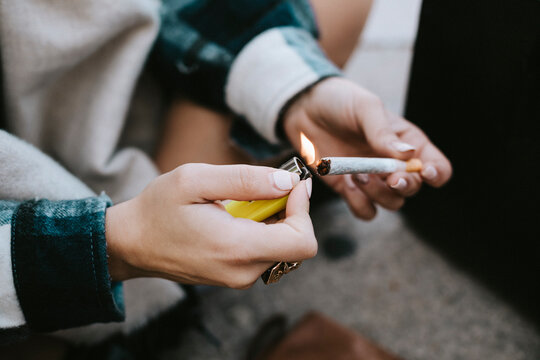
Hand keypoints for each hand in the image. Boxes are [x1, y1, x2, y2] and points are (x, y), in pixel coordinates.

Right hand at [105, 164, 314, 288]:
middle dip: (290, 211)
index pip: (302, 241)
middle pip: (296, 245)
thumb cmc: (158, 209)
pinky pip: (265, 253)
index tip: (292, 184)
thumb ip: (245, 180)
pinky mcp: (234, 277)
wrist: (131, 244)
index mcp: (236, 249)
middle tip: (267, 186)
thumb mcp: (195, 180)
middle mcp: (242, 272)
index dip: (305, 209)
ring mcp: (238, 279)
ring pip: (283, 249)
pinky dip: (263, 231)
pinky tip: (238, 216)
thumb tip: (287, 182)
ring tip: (245, 201)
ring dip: (276, 220)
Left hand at [283, 77, 451, 219]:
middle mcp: (393, 164)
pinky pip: (365, 211)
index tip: (423, 171)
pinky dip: (359, 204)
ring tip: (358, 174)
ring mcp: (372, 179)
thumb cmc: (340, 101)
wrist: (304, 108)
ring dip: (378, 194)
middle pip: (413, 189)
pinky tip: (347, 185)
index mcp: (407, 142)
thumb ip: (384, 133)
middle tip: (389, 177)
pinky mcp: (349, 189)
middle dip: (403, 186)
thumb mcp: (365, 108)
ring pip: (391, 203)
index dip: (436, 173)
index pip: (437, 166)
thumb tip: (409, 155)